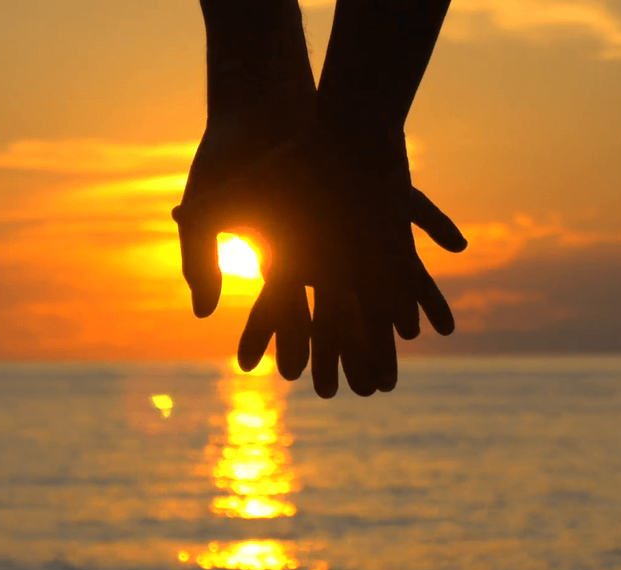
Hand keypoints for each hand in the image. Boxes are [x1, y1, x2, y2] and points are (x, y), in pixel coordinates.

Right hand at [176, 123, 465, 396]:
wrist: (325, 120)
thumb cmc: (272, 159)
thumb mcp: (225, 201)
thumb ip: (203, 248)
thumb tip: (199, 308)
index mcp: (292, 261)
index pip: (285, 314)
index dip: (285, 344)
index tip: (287, 378)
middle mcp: (326, 263)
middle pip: (334, 322)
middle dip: (341, 358)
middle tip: (350, 396)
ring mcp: (361, 251)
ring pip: (373, 307)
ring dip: (383, 341)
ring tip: (390, 382)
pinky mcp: (392, 236)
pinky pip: (406, 275)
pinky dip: (414, 301)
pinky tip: (421, 329)